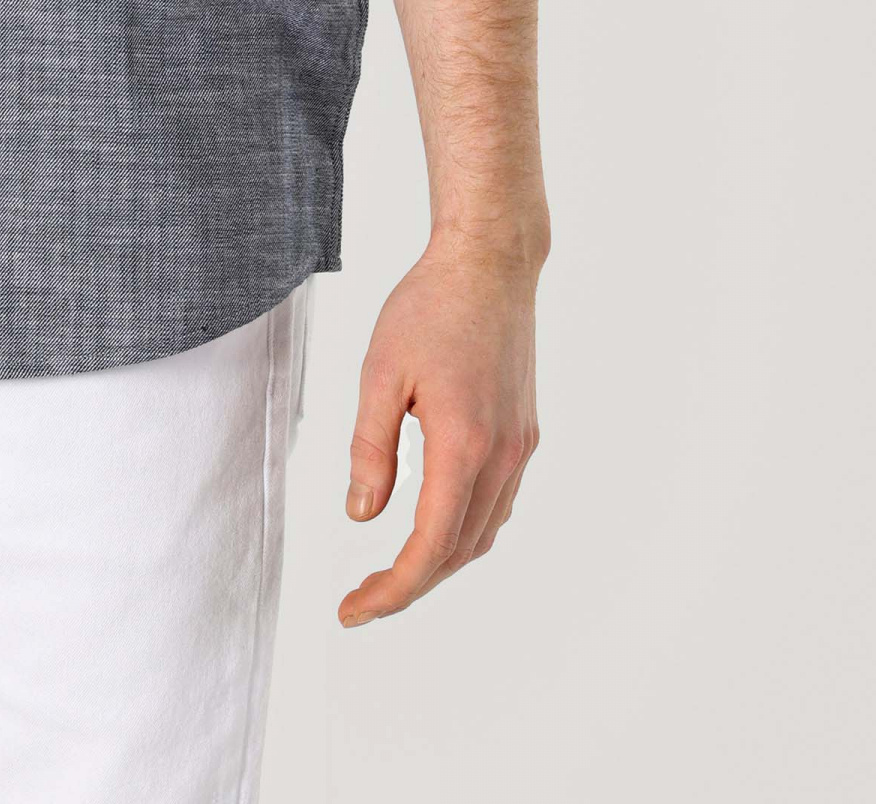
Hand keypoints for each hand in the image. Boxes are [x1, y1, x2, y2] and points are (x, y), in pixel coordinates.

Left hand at [338, 232, 541, 624]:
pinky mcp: (522, 433)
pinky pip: (496, 504)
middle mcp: (501, 456)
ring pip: (482, 533)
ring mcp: (518, 447)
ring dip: (439, 563)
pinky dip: (463, 531)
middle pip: (458, 551)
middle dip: (409, 585)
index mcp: (463, 446)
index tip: (353, 610)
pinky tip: (433, 525)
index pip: (429, 547)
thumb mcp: (380, 373)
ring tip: (391, 573)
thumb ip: (370, 450)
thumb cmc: (429, 308)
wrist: (489, 265)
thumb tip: (361, 515)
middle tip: (361, 598)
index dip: (391, 590)